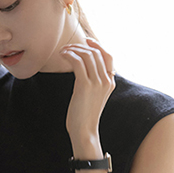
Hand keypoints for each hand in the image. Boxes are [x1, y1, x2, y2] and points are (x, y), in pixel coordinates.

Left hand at [60, 38, 114, 155]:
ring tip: (63, 51)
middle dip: (81, 46)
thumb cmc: (84, 115)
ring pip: (87, 55)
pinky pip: (78, 62)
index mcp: (110, 83)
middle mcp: (107, 81)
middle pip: (97, 53)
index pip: (108, 56)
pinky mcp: (85, 85)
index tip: (85, 41)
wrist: (84, 130)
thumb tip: (82, 68)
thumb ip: (93, 82)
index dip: (97, 45)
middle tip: (68, 47)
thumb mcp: (93, 96)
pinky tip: (63, 56)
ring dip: (74, 50)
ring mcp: (97, 83)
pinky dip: (69, 55)